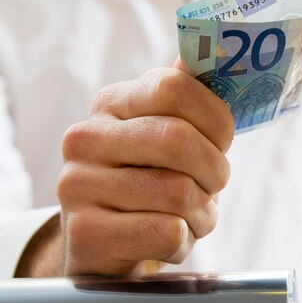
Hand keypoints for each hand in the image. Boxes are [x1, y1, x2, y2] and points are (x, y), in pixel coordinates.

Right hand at [56, 67, 233, 275]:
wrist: (104, 250)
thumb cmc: (149, 189)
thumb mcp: (163, 141)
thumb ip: (185, 102)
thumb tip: (211, 52)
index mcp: (110, 104)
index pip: (173, 88)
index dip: (216, 119)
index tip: (222, 143)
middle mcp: (85, 138)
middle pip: (178, 141)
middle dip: (215, 172)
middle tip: (213, 188)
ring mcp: (78, 185)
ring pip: (178, 193)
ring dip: (203, 215)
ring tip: (191, 219)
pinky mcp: (86, 233)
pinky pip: (167, 233)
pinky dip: (184, 243)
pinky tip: (168, 242)